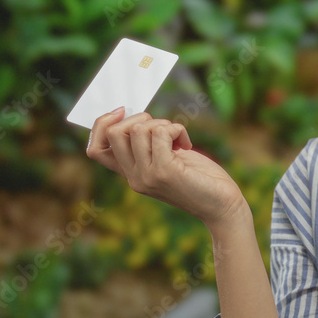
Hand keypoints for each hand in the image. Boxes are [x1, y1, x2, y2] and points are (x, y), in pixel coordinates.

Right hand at [85, 108, 247, 228]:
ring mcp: (147, 176)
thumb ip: (150, 145)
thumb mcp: (168, 159)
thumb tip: (137, 115)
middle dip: (140, 117)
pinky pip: (162, 133)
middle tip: (164, 129)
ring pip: (140, 129)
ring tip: (178, 138)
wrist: (222, 205)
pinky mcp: (165, 172)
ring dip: (164, 124)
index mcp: (131, 174)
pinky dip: (177, 129)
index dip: (102, 124)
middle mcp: (134, 177)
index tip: (123, 112)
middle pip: (114, 133)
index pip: (95, 149)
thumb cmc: (199, 177)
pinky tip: (186, 143)